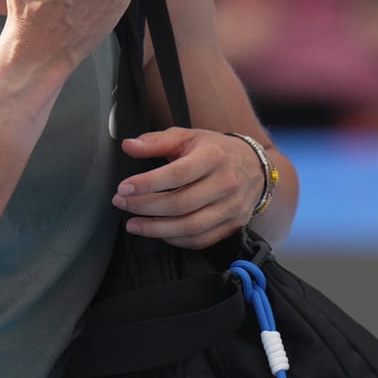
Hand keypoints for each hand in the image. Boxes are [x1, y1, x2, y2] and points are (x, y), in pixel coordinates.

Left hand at [113, 128, 261, 248]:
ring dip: (156, 229)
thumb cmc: (214, 150)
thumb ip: (156, 141)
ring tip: (133, 224)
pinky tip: (158, 232)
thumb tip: (128, 146)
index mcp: (213, 157)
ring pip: (190, 227)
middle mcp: (226, 184)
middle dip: (145, 207)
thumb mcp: (187, 137)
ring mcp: (231, 208)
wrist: (255, 166)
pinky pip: (200, 240)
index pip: (177, 175)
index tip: (123, 188)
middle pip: (180, 204)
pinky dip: (175, 240)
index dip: (147, 184)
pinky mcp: (233, 225)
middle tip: (122, 204)